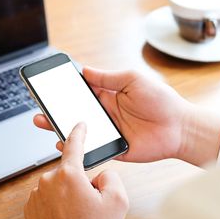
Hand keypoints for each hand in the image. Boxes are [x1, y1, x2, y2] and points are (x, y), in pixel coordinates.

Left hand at [24, 123, 128, 218]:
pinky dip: (57, 205)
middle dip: (80, 183)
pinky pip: (47, 199)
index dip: (79, 132)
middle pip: (70, 172)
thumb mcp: (117, 202)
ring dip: (68, 196)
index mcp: (69, 175)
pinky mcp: (31, 208)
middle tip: (90, 206)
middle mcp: (49, 181)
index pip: (74, 145)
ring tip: (77, 217)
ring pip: (58, 187)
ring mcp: (37, 195)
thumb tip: (100, 175)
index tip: (79, 124)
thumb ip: (112, 177)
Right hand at [34, 67, 219, 165]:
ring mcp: (108, 131)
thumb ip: (109, 77)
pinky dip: (76, 146)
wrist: (180, 127)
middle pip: (75, 111)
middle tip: (39, 106)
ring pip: (79, 130)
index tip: (49, 86)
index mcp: (109, 95)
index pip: (82, 91)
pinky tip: (63, 142)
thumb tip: (85, 70)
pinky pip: (91, 148)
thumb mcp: (133, 80)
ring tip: (43, 122)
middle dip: (56, 109)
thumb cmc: (161, 100)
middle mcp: (106, 113)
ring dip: (60, 126)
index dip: (65, 89)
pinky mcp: (113, 148)